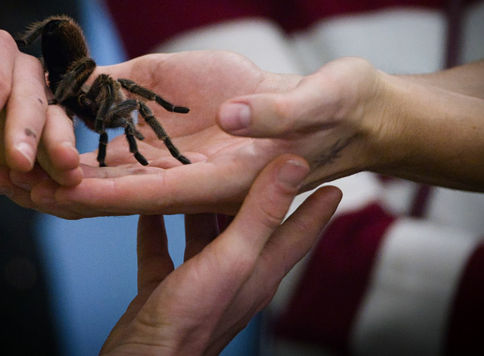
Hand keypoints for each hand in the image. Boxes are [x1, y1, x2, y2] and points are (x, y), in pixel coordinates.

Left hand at [0, 30, 81, 194]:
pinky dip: (57, 169)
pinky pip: (56, 148)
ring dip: (60, 147)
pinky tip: (59, 190)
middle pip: (32, 98)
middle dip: (28, 132)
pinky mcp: (43, 131)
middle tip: (19, 164)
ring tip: (66, 176)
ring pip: (55, 120)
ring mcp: (37, 101)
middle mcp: (22, 71)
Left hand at [0, 51, 381, 216]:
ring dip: (70, 169)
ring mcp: (194, 158)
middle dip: (63, 188)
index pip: (151, 197)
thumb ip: (278, 117)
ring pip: (122, 171)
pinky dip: (102, 141)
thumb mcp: (322, 107)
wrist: (351, 111)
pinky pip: (140, 141)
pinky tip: (70, 137)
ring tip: (17, 163)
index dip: (99, 196)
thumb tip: (232, 118)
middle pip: (120, 190)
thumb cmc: (346, 112)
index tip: (48, 191)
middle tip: (5, 181)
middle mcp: (200, 178)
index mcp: (226, 182)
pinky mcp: (194, 134)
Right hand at [100, 155, 341, 354]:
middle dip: (259, 198)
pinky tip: (150, 211)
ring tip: (201, 177)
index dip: (317, 208)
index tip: (332, 183)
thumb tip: (293, 165)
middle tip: (264, 166)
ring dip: (205, 210)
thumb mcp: (234, 257)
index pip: (299, 233)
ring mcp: (200, 285)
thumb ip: (262, 212)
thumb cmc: (193, 318)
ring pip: (207, 238)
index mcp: (261, 271)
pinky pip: (165, 252)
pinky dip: (159, 230)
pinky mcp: (166, 291)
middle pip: (253, 229)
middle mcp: (235, 277)